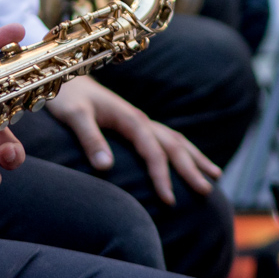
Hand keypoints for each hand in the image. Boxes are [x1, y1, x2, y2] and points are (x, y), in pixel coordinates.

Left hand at [43, 75, 219, 203]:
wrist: (64, 77)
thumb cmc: (67, 97)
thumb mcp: (74, 116)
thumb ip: (90, 139)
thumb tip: (107, 168)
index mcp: (130, 119)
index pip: (153, 152)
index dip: (163, 176)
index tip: (170, 200)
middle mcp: (140, 120)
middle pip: (173, 146)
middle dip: (191, 169)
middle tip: (206, 192)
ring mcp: (139, 121)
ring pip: (175, 140)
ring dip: (195, 158)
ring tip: (214, 176)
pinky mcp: (134, 123)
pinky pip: (165, 138)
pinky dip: (182, 150)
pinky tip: (188, 159)